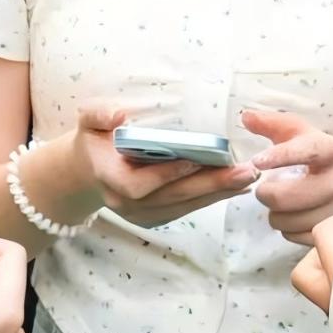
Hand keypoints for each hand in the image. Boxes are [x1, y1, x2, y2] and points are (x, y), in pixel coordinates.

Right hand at [53, 105, 257, 228]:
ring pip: (183, 207)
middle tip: (243, 172)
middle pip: (171, 198)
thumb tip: (119, 114)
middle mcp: (124, 203)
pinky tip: (235, 187)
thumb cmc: (92, 142)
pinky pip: (185, 210)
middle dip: (209, 185)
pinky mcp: (154, 218)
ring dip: (217, 193)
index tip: (195, 160)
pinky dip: (211, 198)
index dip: (166, 175)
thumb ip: (99, 114)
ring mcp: (140, 215)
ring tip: (247, 178)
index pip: (138, 185)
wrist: (85, 173)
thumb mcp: (87, 121)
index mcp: (108, 178)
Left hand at [244, 110, 332, 243]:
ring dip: (275, 213)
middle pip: (287, 197)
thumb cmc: (323, 157)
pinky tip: (291, 215)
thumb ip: (272, 123)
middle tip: (264, 188)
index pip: (307, 151)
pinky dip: (286, 228)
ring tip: (280, 202)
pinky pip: (294, 236)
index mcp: (331, 151)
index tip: (257, 162)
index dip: (280, 156)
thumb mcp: (303, 133)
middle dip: (266, 194)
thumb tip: (246, 116)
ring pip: (288, 221)